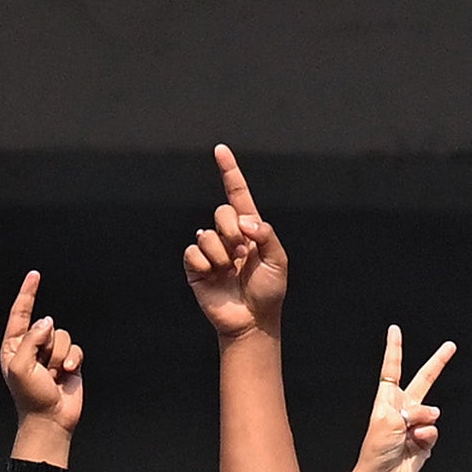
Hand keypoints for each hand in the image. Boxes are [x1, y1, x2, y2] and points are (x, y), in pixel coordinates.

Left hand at [0, 273, 84, 433]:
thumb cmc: (30, 395)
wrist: (50, 419)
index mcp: (14, 345)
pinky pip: (76, 347)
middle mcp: (33, 346)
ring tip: (54, 374)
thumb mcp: (20, 365)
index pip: (20, 313)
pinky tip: (68, 373)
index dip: (28, 293)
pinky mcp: (70, 361)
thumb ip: (31, 339)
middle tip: (43, 368)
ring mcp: (51, 354)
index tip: (34, 276)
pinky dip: (73, 359)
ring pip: (62, 336)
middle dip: (47, 345)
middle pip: (46, 325)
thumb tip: (47, 322)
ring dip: (60, 356)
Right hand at [182, 145, 291, 340]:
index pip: (237, 195)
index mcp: (249, 230)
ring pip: (207, 234)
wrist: (252, 321)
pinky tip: (214, 277)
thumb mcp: (278, 262)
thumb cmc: (268, 292)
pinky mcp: (196, 266)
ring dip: (222, 254)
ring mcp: (211, 250)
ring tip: (230, 271)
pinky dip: (205, 264)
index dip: (229, 172)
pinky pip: (193, 252)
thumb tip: (246, 221)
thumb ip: (267, 235)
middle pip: (221, 212)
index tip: (220, 150)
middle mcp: (228, 236)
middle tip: (243, 254)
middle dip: (232, 232)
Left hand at [349, 327, 455, 471]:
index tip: (394, 330)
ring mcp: (416, 423)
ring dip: (423, 423)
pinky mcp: (426, 439)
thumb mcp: (389, 421)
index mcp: (388, 399)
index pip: (392, 368)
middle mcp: (404, 407)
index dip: (394, 349)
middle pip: (423, 380)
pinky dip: (427, 438)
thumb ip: (413, 411)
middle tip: (450, 347)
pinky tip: (416, 445)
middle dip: (438, 363)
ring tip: (410, 435)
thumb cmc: (377, 449)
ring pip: (431, 413)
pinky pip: (434, 432)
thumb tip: (434, 414)